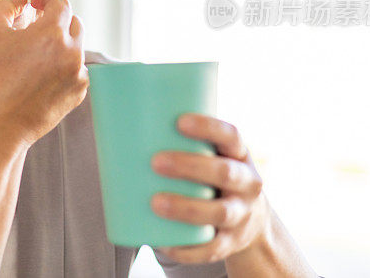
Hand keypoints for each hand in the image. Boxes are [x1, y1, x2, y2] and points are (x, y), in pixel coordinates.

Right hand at [0, 0, 88, 149]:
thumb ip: (6, 5)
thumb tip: (22, 1)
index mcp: (53, 33)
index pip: (60, 3)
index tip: (34, 2)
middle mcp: (72, 52)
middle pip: (73, 24)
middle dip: (56, 20)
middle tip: (36, 26)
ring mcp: (78, 74)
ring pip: (75, 48)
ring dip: (60, 45)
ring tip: (35, 55)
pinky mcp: (78, 94)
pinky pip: (76, 71)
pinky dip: (63, 67)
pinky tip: (40, 76)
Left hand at [149, 113, 271, 263]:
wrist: (251, 219)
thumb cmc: (212, 174)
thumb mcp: (211, 154)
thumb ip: (178, 140)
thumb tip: (119, 119)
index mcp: (239, 155)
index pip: (231, 135)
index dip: (209, 128)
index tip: (179, 122)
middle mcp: (247, 184)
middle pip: (225, 173)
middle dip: (190, 167)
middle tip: (156, 162)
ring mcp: (242, 215)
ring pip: (220, 212)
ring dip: (187, 208)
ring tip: (155, 202)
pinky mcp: (231, 242)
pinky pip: (212, 249)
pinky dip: (188, 249)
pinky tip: (163, 244)